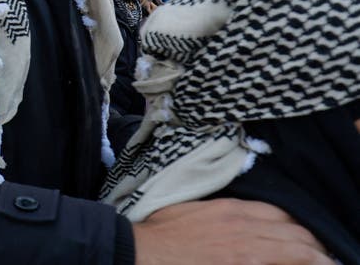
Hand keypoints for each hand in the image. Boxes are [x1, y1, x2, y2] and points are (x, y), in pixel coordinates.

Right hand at [134, 199, 332, 264]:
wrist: (142, 251)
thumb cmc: (159, 233)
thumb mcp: (190, 211)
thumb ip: (217, 212)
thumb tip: (231, 219)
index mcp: (229, 208)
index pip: (279, 213)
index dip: (296, 225)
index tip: (301, 235)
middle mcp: (243, 224)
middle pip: (293, 230)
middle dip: (312, 243)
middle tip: (321, 253)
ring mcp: (245, 248)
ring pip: (296, 248)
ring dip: (315, 256)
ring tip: (325, 262)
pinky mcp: (241, 264)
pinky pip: (281, 263)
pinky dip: (298, 264)